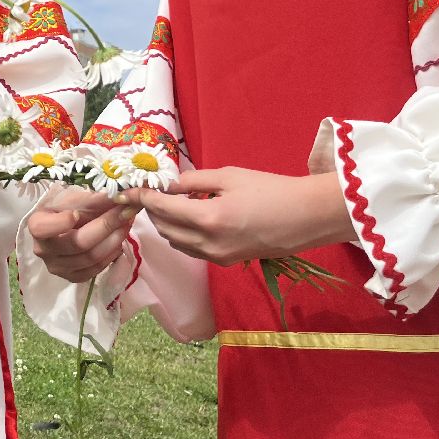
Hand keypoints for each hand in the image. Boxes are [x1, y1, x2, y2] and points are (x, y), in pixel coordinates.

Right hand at [26, 186, 137, 283]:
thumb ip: (94, 197)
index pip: (42, 228)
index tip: (77, 213)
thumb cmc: (66, 207)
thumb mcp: (75, 197)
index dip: (60, 223)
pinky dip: (111, 254)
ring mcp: (57, 267)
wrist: (65, 224)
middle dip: (106, 226)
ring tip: (127, 223)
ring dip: (114, 239)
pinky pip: (95, 269)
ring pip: (91, 258)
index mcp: (37, 226)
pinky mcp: (72, 276)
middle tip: (125, 211)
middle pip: (78, 243)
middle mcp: (43, 250)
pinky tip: (118, 240)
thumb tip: (118, 195)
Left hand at [124, 168, 352, 265]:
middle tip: (151, 191)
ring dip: (166, 223)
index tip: (129, 187)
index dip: (142, 197)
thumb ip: (193, 180)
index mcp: (208, 219)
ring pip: (176, 241)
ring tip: (171, 202)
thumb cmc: (272, 190)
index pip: (162, 209)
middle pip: (163, 228)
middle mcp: (208, 244)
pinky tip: (191, 216)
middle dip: (152, 210)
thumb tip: (166, 183)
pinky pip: (192, 249)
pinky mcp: (226, 262)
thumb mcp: (229, 176)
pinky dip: (183, 234)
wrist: (308, 217)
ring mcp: (217, 258)